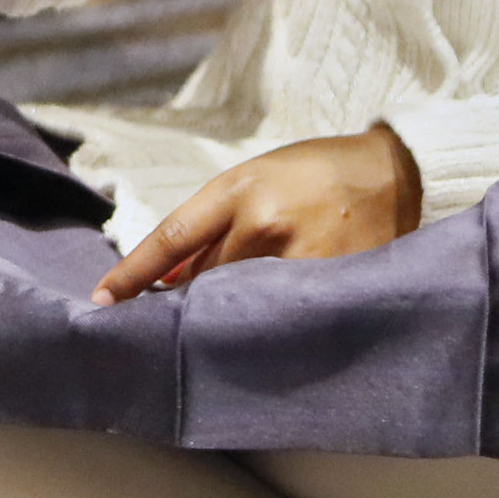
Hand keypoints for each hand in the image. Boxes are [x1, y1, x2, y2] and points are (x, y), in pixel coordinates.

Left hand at [93, 124, 422, 303]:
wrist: (394, 171)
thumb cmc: (315, 173)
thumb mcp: (255, 179)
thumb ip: (212, 226)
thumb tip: (168, 277)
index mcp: (240, 189)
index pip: (172, 238)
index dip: (134, 274)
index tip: (103, 302)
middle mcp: (265, 224)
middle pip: (204, 281)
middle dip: (187, 302)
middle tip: (168, 325)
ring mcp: (301, 258)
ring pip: (241, 304)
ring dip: (229, 316)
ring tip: (234, 323)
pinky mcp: (332, 285)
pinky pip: (284, 316)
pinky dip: (272, 323)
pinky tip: (275, 327)